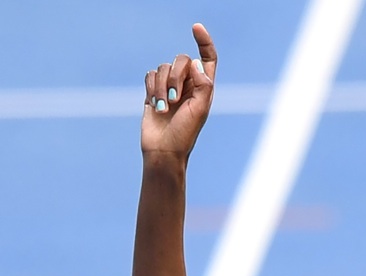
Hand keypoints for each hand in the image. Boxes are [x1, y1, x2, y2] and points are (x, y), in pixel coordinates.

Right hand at [141, 23, 217, 160]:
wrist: (164, 149)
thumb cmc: (185, 133)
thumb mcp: (200, 109)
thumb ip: (203, 85)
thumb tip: (197, 63)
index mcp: (204, 87)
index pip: (207, 59)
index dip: (204, 42)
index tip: (196, 27)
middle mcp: (188, 84)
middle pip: (181, 59)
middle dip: (175, 76)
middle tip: (175, 98)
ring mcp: (170, 87)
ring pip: (162, 67)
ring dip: (161, 87)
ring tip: (165, 108)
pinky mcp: (153, 91)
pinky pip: (149, 74)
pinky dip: (151, 89)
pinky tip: (155, 106)